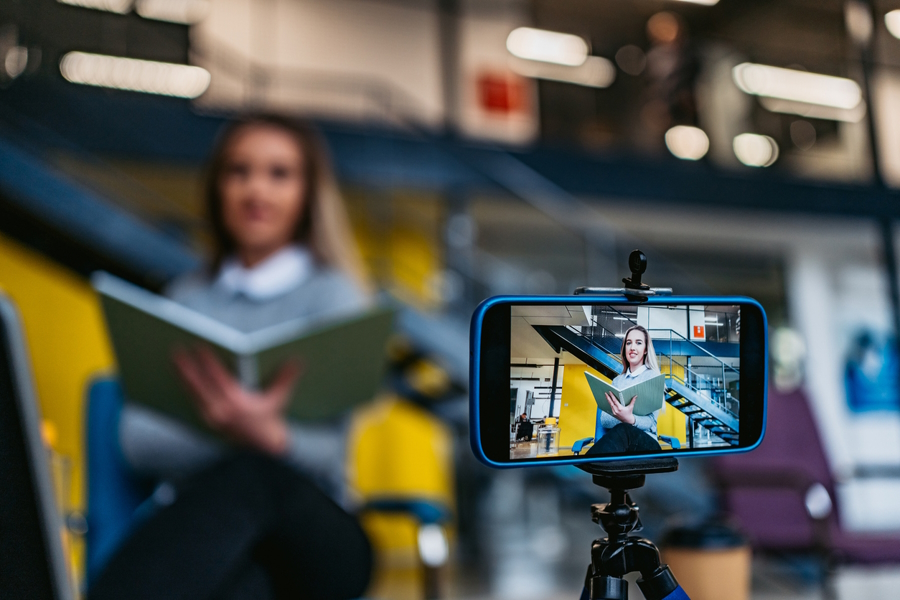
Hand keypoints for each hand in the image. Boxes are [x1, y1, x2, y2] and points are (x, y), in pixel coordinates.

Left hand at [173, 347, 301, 454]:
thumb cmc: (272, 418)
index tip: (198, 345)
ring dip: (183, 377)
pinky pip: (193, 402)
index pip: (217, 377)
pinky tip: (181, 378)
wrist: (265, 447)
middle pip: (198, 385)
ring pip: (192, 394)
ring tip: (174, 361)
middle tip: (175, 350)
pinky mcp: (207, 421)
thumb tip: (297, 359)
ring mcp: (211, 417)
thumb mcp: (279, 397)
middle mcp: (220, 410)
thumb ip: (286, 377)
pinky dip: (187, 389)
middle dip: (186, 367)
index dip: (207, 360)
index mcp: (236, 402)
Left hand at [605, 392, 635, 424]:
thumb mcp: (631, 407)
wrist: (627, 421)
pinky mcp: (613, 413)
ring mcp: (614, 412)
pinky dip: (610, 404)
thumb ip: (633, 401)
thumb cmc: (629, 413)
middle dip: (608, 398)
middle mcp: (616, 410)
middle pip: (611, 402)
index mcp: (620, 408)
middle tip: (605, 393)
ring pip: (610, 405)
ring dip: (608, 400)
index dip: (612, 396)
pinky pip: (611, 408)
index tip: (610, 392)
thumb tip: (635, 396)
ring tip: (606, 396)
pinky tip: (609, 401)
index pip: (615, 401)